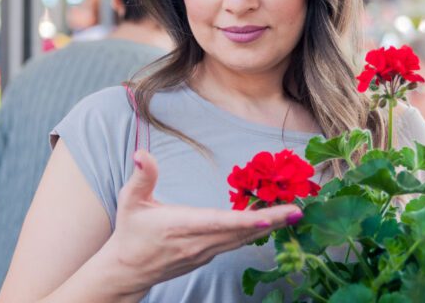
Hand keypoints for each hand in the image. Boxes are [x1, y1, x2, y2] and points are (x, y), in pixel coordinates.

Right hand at [101, 149, 301, 294]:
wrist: (126, 271)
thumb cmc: (130, 233)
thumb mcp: (130, 201)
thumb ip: (142, 177)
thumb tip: (142, 154)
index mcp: (182, 226)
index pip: (220, 223)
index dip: (247, 221)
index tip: (272, 217)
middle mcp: (199, 242)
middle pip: (241, 232)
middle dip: (272, 221)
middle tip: (298, 210)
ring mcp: (205, 252)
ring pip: (242, 239)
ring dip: (268, 226)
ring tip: (292, 213)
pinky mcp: (207, 255)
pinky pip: (236, 243)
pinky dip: (254, 232)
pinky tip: (271, 221)